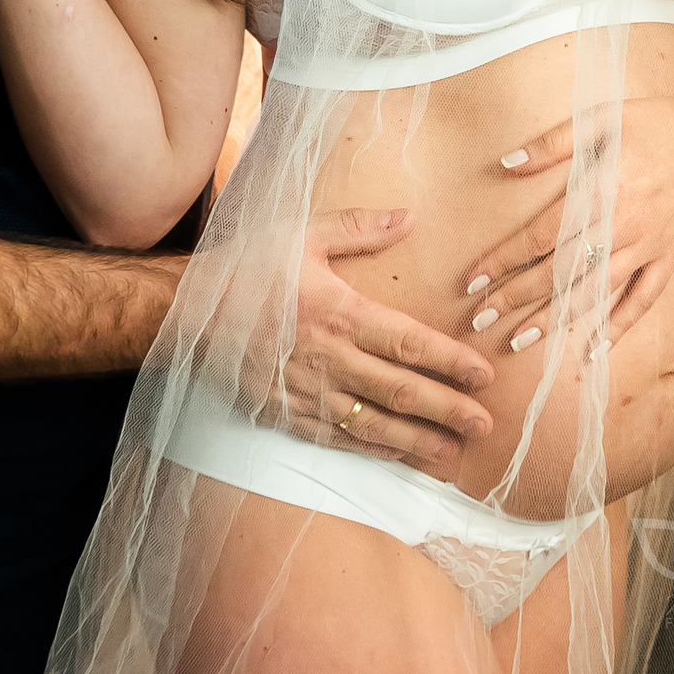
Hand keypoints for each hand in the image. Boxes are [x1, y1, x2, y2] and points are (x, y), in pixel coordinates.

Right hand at [273, 208, 494, 476]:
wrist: (187, 312)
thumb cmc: (248, 266)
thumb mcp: (303, 233)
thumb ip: (359, 227)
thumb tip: (410, 217)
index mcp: (338, 311)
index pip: (409, 343)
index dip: (451, 362)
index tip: (485, 376)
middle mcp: (329, 358)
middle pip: (401, 391)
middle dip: (448, 409)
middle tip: (486, 425)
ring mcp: (307, 392)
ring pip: (374, 424)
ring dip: (418, 440)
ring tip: (454, 452)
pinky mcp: (286, 413)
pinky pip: (339, 439)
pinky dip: (374, 450)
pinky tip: (400, 456)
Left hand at [461, 85, 673, 355]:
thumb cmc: (653, 122)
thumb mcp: (600, 118)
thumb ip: (552, 144)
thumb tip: (506, 163)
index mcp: (599, 192)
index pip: (540, 236)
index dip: (503, 260)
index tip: (472, 280)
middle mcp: (621, 226)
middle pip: (560, 271)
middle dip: (517, 297)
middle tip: (481, 320)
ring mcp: (648, 247)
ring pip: (595, 292)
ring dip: (556, 319)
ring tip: (521, 340)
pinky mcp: (670, 258)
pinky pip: (643, 300)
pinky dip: (619, 327)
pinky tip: (594, 350)